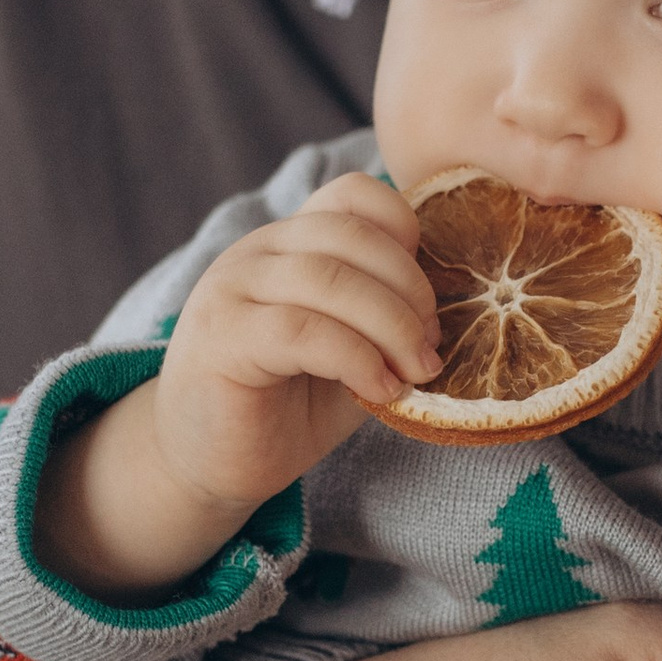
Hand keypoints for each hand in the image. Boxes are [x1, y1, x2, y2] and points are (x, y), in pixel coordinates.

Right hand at [40, 180, 440, 596]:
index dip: (404, 235)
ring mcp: (232, 290)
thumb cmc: (285, 408)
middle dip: (410, 291)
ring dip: (390, 327)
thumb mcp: (351, 350)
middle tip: (430, 349)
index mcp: (289, 243)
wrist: (208, 465)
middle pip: (351, 235)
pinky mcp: (223, 339)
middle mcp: (257, 252)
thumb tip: (453, 306)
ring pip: (330, 278)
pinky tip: (378, 390)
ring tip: (413, 372)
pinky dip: (357, 359)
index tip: (426, 299)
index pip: (354, 195)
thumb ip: (383, 316)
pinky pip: (304, 331)